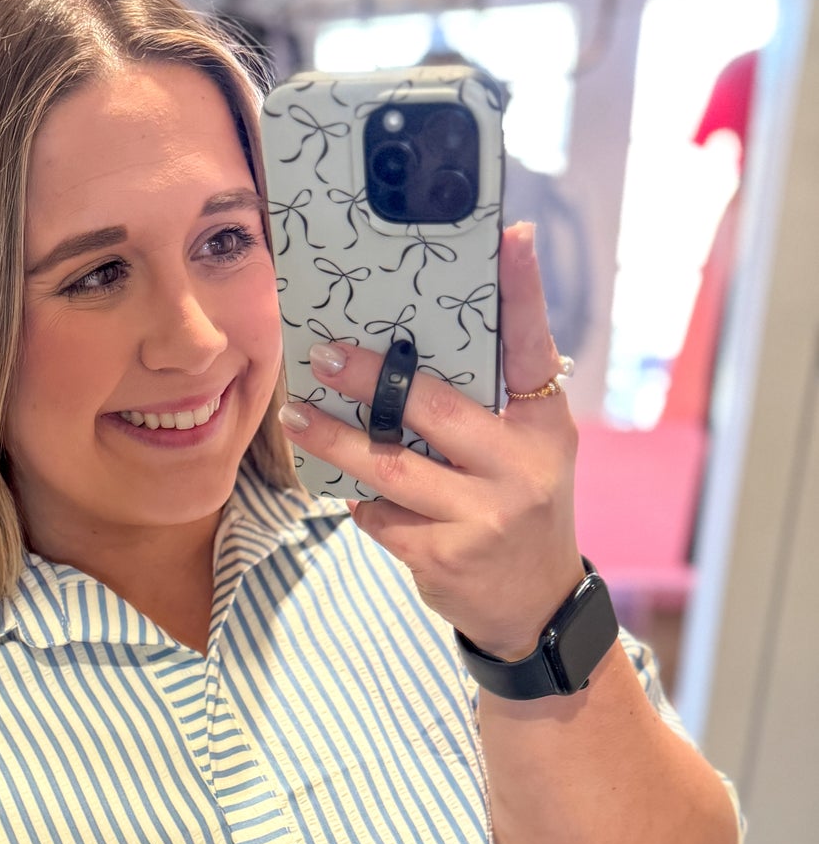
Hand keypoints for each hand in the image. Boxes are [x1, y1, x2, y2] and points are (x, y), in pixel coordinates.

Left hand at [280, 222, 584, 660]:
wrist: (533, 607)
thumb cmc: (520, 509)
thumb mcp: (530, 451)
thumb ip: (490, 403)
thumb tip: (415, 347)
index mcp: (545, 428)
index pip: (535, 350)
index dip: (524, 292)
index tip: (510, 236)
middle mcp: (520, 468)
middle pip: (434, 408)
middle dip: (373, 379)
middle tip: (324, 355)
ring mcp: (483, 516)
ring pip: (391, 467)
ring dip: (336, 440)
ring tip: (297, 415)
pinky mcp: (444, 557)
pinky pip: (381, 515)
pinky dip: (360, 500)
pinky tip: (345, 488)